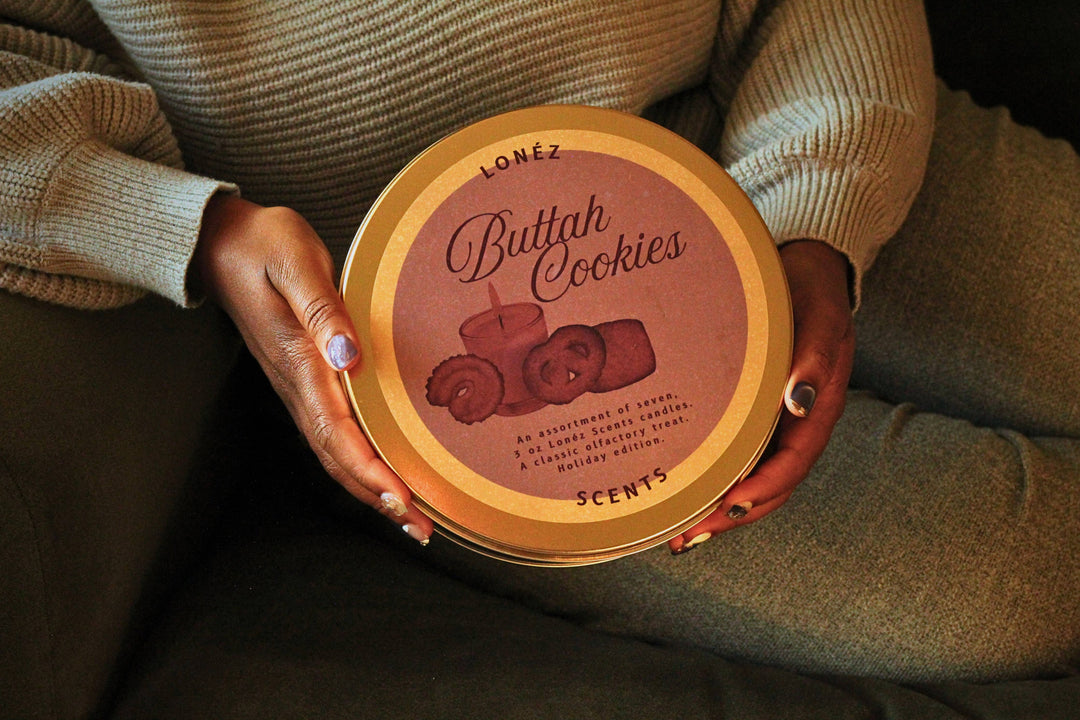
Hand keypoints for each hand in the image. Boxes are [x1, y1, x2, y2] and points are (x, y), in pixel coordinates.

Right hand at [193, 194, 433, 544]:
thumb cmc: (264, 244)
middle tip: (422, 529)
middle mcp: (295, 385)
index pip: (336, 431)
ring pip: (334, 453)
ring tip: (411, 517)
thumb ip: (322, 310)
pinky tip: (383, 475)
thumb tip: (348, 357)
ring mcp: (295, 388)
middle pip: (338, 457)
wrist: (220, 243)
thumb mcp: (295, 261)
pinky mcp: (301, 381)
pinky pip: (332, 434)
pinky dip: (359, 463)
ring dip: (371, 489)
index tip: (403, 499)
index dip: (371, 469)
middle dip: (379, 497)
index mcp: (298, 361)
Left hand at [669, 240, 853, 553]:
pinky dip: (717, 482)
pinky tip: (687, 494)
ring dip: (720, 511)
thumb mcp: (819, 321)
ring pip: (754, 481)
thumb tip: (801, 404)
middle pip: (770, 488)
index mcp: (820, 411)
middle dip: (730, 518)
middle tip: (684, 539)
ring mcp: (780, 425)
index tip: (726, 509)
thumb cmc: (811, 295)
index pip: (792, 465)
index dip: (761, 491)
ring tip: (678, 534)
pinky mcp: (760, 417)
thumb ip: (814, 360)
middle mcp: (800, 426)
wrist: (808, 272)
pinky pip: (741, 459)